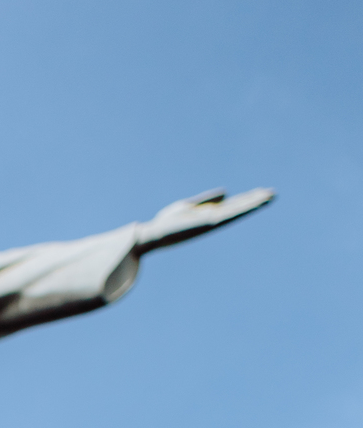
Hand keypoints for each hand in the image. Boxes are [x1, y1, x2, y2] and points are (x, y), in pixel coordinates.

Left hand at [135, 186, 273, 253]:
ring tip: (269, 195)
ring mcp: (212, 222)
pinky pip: (228, 214)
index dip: (247, 199)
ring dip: (253, 203)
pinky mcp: (208, 223)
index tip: (262, 192)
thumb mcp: (189, 206)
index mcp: (210, 216)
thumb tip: (226, 192)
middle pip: (238, 209)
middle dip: (254, 201)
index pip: (233, 206)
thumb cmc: (167, 223)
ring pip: (237, 212)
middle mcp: (214, 220)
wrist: (154, 235)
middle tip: (273, 194)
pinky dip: (241, 208)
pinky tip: (251, 203)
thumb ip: (207, 200)